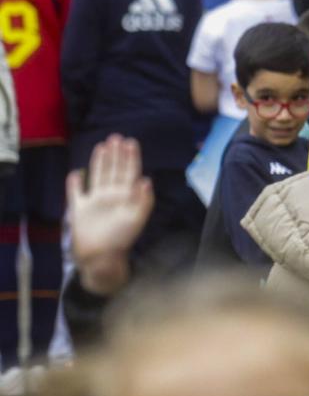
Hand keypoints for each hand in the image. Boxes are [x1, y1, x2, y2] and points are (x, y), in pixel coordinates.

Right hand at [68, 136, 152, 296]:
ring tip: (102, 146)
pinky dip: (75, 184)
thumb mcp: (136, 219)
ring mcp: (95, 202)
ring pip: (97, 176)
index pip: (129, 173)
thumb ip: (143, 200)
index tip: (131, 142)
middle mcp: (111, 197)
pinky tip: (76, 173)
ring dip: (100, 161)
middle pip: (114, 171)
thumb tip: (146, 180)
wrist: (100, 258)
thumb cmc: (121, 240)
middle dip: (116, 154)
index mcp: (125, 198)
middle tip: (117, 137)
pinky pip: (75, 194)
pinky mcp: (79, 210)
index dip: (131, 158)